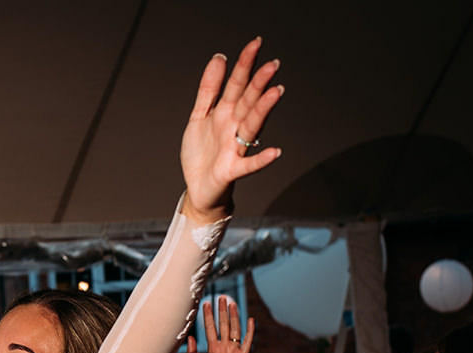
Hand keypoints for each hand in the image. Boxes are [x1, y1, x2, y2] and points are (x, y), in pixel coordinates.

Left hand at [179, 38, 284, 219]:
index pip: (237, 84)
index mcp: (225, 113)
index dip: (244, 65)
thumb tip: (220, 57)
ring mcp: (235, 148)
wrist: (197, 188)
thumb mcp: (199, 116)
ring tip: (276, 94)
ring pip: (251, 126)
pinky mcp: (232, 170)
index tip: (255, 44)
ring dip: (263, 110)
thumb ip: (209, 89)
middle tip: (272, 65)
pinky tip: (275, 152)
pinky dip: (262, 159)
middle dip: (259, 83)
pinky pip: (249, 164)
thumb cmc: (202, 153)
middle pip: (248, 102)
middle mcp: (234, 127)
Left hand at [189, 296, 252, 352]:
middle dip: (221, 312)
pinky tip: (251, 320)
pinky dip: (250, 330)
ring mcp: (234, 350)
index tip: (206, 303)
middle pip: (223, 325)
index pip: (209, 329)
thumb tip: (190, 337)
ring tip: (232, 304)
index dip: (208, 316)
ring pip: (235, 329)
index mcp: (212, 349)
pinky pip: (247, 340)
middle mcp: (224, 347)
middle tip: (221, 297)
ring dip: (234, 316)